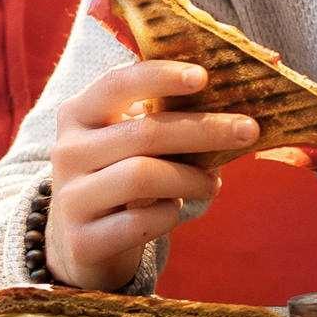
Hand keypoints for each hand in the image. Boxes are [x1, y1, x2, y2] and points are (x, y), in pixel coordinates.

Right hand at [42, 61, 260, 289]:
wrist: (81, 241)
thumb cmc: (121, 176)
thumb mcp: (131, 143)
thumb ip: (164, 119)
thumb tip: (231, 105)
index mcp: (79, 115)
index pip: (116, 84)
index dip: (159, 76)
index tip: (203, 76)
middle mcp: (67, 151)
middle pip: (144, 132)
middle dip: (204, 129)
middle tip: (248, 130)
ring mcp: (69, 198)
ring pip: (142, 176)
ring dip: (190, 178)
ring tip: (211, 183)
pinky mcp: (82, 240)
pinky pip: (140, 222)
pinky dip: (169, 214)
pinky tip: (175, 210)